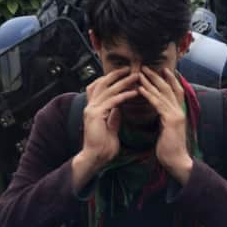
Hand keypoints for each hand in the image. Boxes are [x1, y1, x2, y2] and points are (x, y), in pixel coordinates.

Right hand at [71, 68, 138, 191]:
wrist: (96, 157)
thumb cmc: (103, 144)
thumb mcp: (110, 125)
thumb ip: (113, 115)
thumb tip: (119, 107)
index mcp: (93, 107)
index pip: (100, 86)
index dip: (111, 78)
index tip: (125, 73)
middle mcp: (90, 105)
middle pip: (103, 83)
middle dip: (117, 75)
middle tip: (131, 69)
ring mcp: (91, 109)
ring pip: (108, 90)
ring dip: (123, 82)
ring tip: (136, 77)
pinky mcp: (95, 115)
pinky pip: (112, 101)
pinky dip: (124, 96)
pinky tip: (134, 93)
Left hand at [138, 67, 192, 184]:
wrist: (177, 161)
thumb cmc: (170, 149)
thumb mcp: (168, 130)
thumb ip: (165, 119)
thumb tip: (160, 114)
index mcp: (179, 112)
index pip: (175, 91)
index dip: (169, 80)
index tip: (161, 70)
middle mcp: (179, 110)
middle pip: (169, 88)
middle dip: (157, 76)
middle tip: (146, 67)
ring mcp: (176, 114)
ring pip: (162, 93)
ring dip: (150, 82)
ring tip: (140, 74)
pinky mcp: (170, 120)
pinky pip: (158, 104)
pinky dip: (149, 95)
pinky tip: (140, 89)